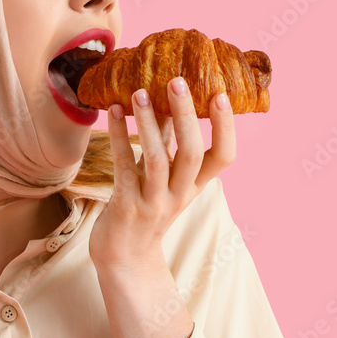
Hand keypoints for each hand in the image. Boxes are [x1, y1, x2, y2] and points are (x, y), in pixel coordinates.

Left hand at [89, 77, 235, 271]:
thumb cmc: (144, 207)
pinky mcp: (126, 206)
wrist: (124, 256)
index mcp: (195, 186)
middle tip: (176, 81)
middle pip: (192, 152)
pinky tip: (111, 112)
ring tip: (139, 92)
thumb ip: (167, 142)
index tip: (221, 95)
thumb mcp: (163, 177)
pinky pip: (123, 166)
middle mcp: (180, 194)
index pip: (224, 157)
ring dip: (148, 123)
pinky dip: (118, 136)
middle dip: (185, 115)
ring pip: (157, 159)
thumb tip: (167, 99)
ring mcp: (154, 202)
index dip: (225, 127)